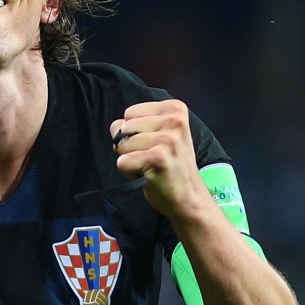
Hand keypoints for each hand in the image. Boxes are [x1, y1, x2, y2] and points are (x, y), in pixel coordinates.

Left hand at [110, 100, 209, 218]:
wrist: (189, 196)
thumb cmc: (171, 165)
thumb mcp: (161, 133)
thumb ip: (137, 123)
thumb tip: (116, 128)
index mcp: (175, 108)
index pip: (130, 112)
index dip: (135, 132)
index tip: (154, 144)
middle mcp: (174, 120)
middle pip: (124, 127)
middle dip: (130, 145)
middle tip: (151, 157)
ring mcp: (167, 139)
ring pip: (122, 145)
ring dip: (131, 159)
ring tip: (151, 166)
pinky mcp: (158, 158)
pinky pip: (122, 162)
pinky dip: (129, 173)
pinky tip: (148, 175)